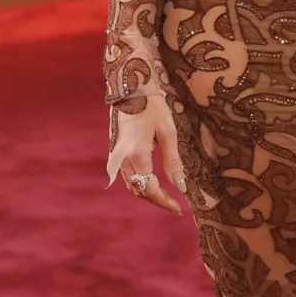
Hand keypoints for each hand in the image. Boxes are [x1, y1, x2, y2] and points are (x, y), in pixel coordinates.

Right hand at [110, 95, 186, 215]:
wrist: (129, 87)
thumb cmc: (151, 105)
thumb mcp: (167, 132)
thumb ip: (172, 161)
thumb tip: (180, 186)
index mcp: (136, 155)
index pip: (150, 189)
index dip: (164, 201)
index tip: (180, 208)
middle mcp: (122, 159)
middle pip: (139, 190)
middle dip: (157, 201)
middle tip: (176, 206)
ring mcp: (116, 156)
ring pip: (132, 185)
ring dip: (148, 193)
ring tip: (167, 197)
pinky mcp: (115, 152)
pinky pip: (127, 175)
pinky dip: (140, 183)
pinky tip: (154, 182)